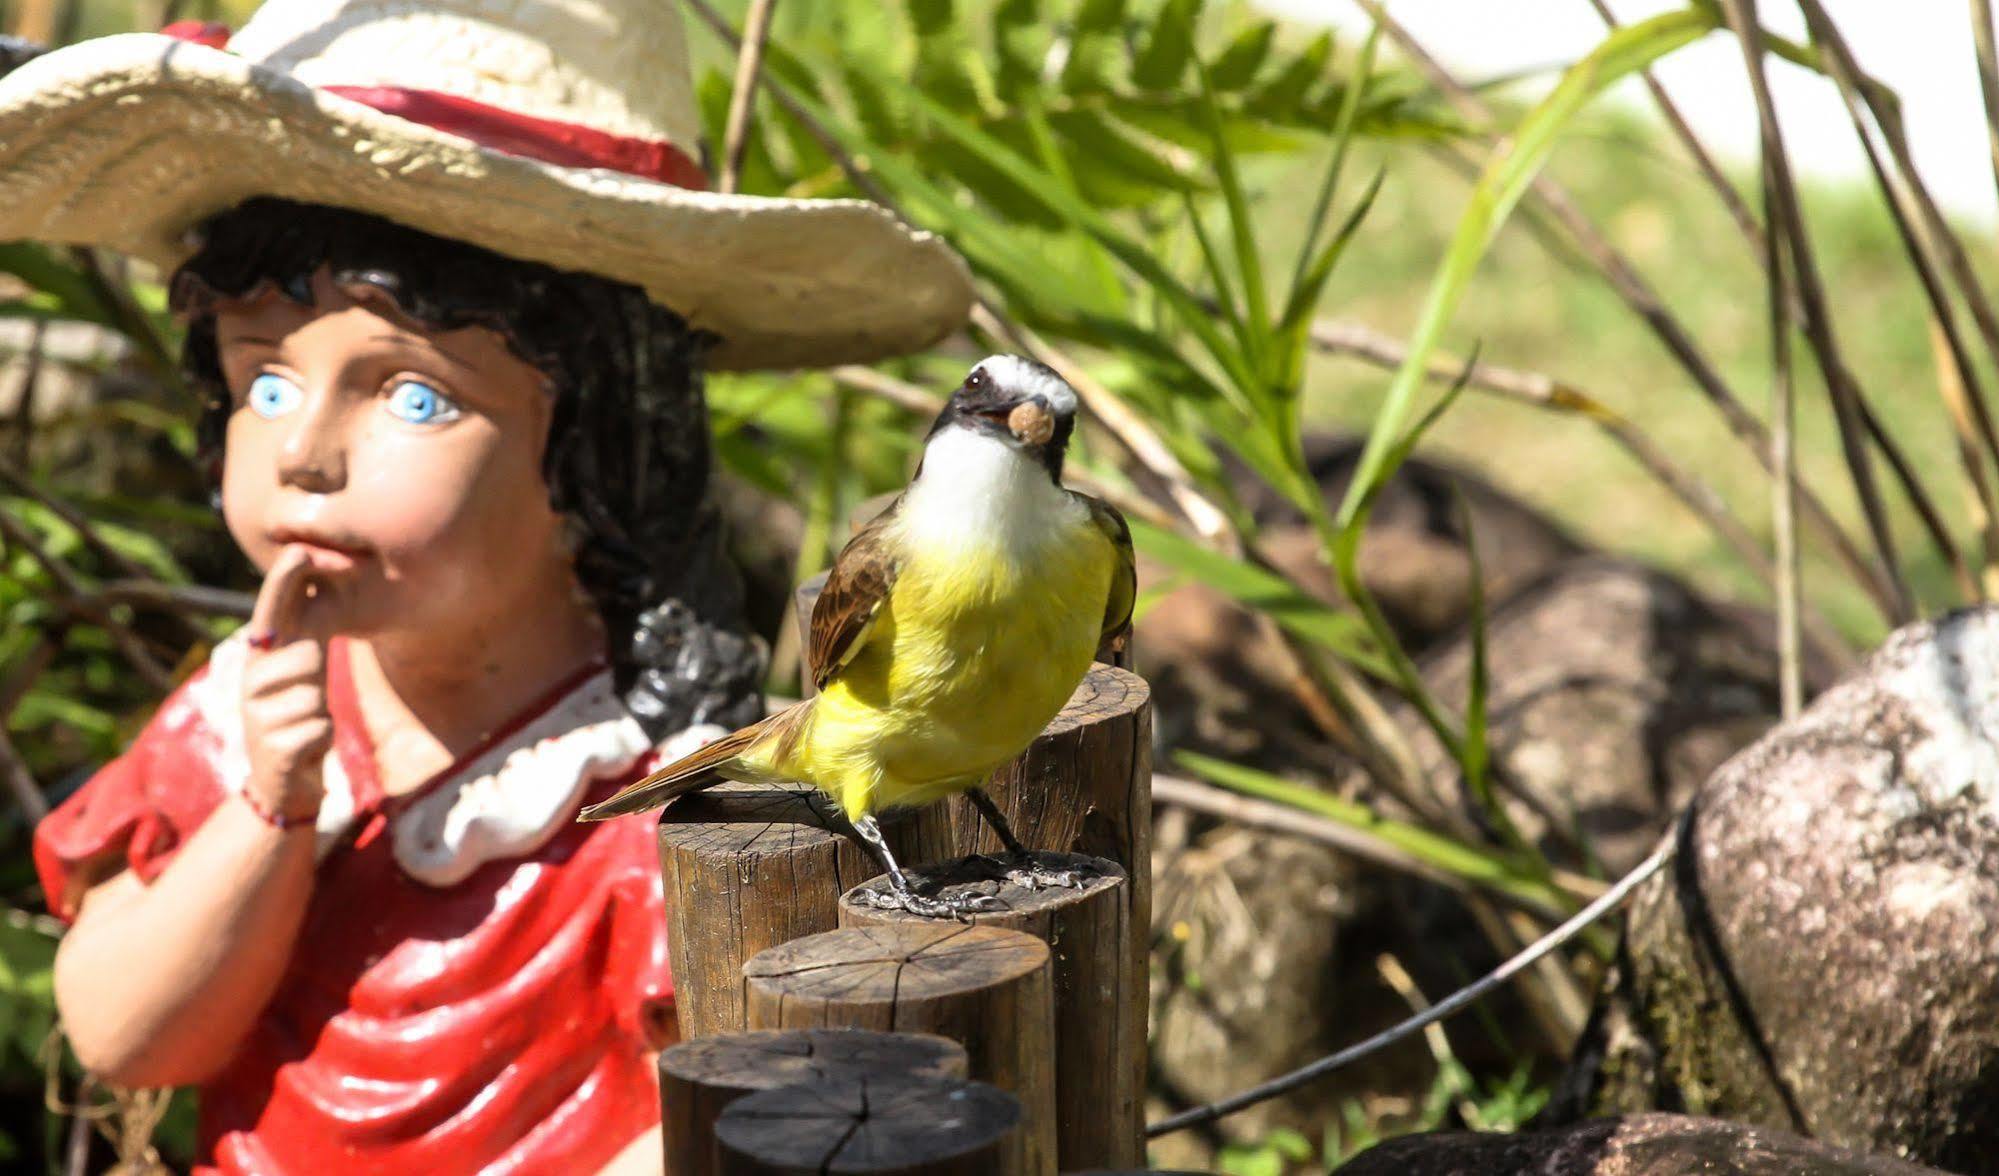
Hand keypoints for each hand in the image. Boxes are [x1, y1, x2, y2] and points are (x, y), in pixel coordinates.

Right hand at [240, 546, 337, 823]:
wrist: (283, 783)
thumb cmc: (298, 717)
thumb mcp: (303, 672)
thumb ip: (307, 632)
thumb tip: (316, 578)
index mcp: (261, 657)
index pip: (272, 612)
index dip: (285, 581)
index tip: (301, 551)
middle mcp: (250, 680)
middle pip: (310, 657)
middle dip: (319, 680)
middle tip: (304, 703)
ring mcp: (257, 715)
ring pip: (316, 697)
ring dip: (321, 715)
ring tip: (302, 726)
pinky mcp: (271, 748)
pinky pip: (320, 729)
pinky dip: (321, 740)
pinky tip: (304, 749)